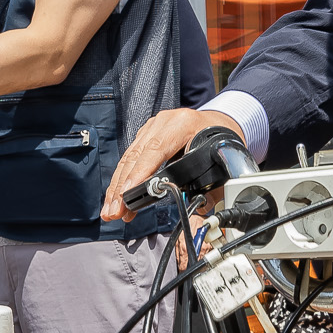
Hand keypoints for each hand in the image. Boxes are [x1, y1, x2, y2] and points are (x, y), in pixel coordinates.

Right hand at [101, 107, 245, 221]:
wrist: (218, 121)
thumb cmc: (220, 138)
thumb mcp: (218, 155)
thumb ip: (210, 180)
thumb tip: (202, 206)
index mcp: (182, 123)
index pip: (155, 149)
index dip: (140, 172)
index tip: (128, 193)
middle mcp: (163, 122)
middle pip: (135, 156)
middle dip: (122, 187)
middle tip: (114, 211)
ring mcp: (152, 127)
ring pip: (128, 158)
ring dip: (118, 187)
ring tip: (112, 210)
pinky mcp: (146, 136)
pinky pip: (130, 158)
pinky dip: (123, 180)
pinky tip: (117, 197)